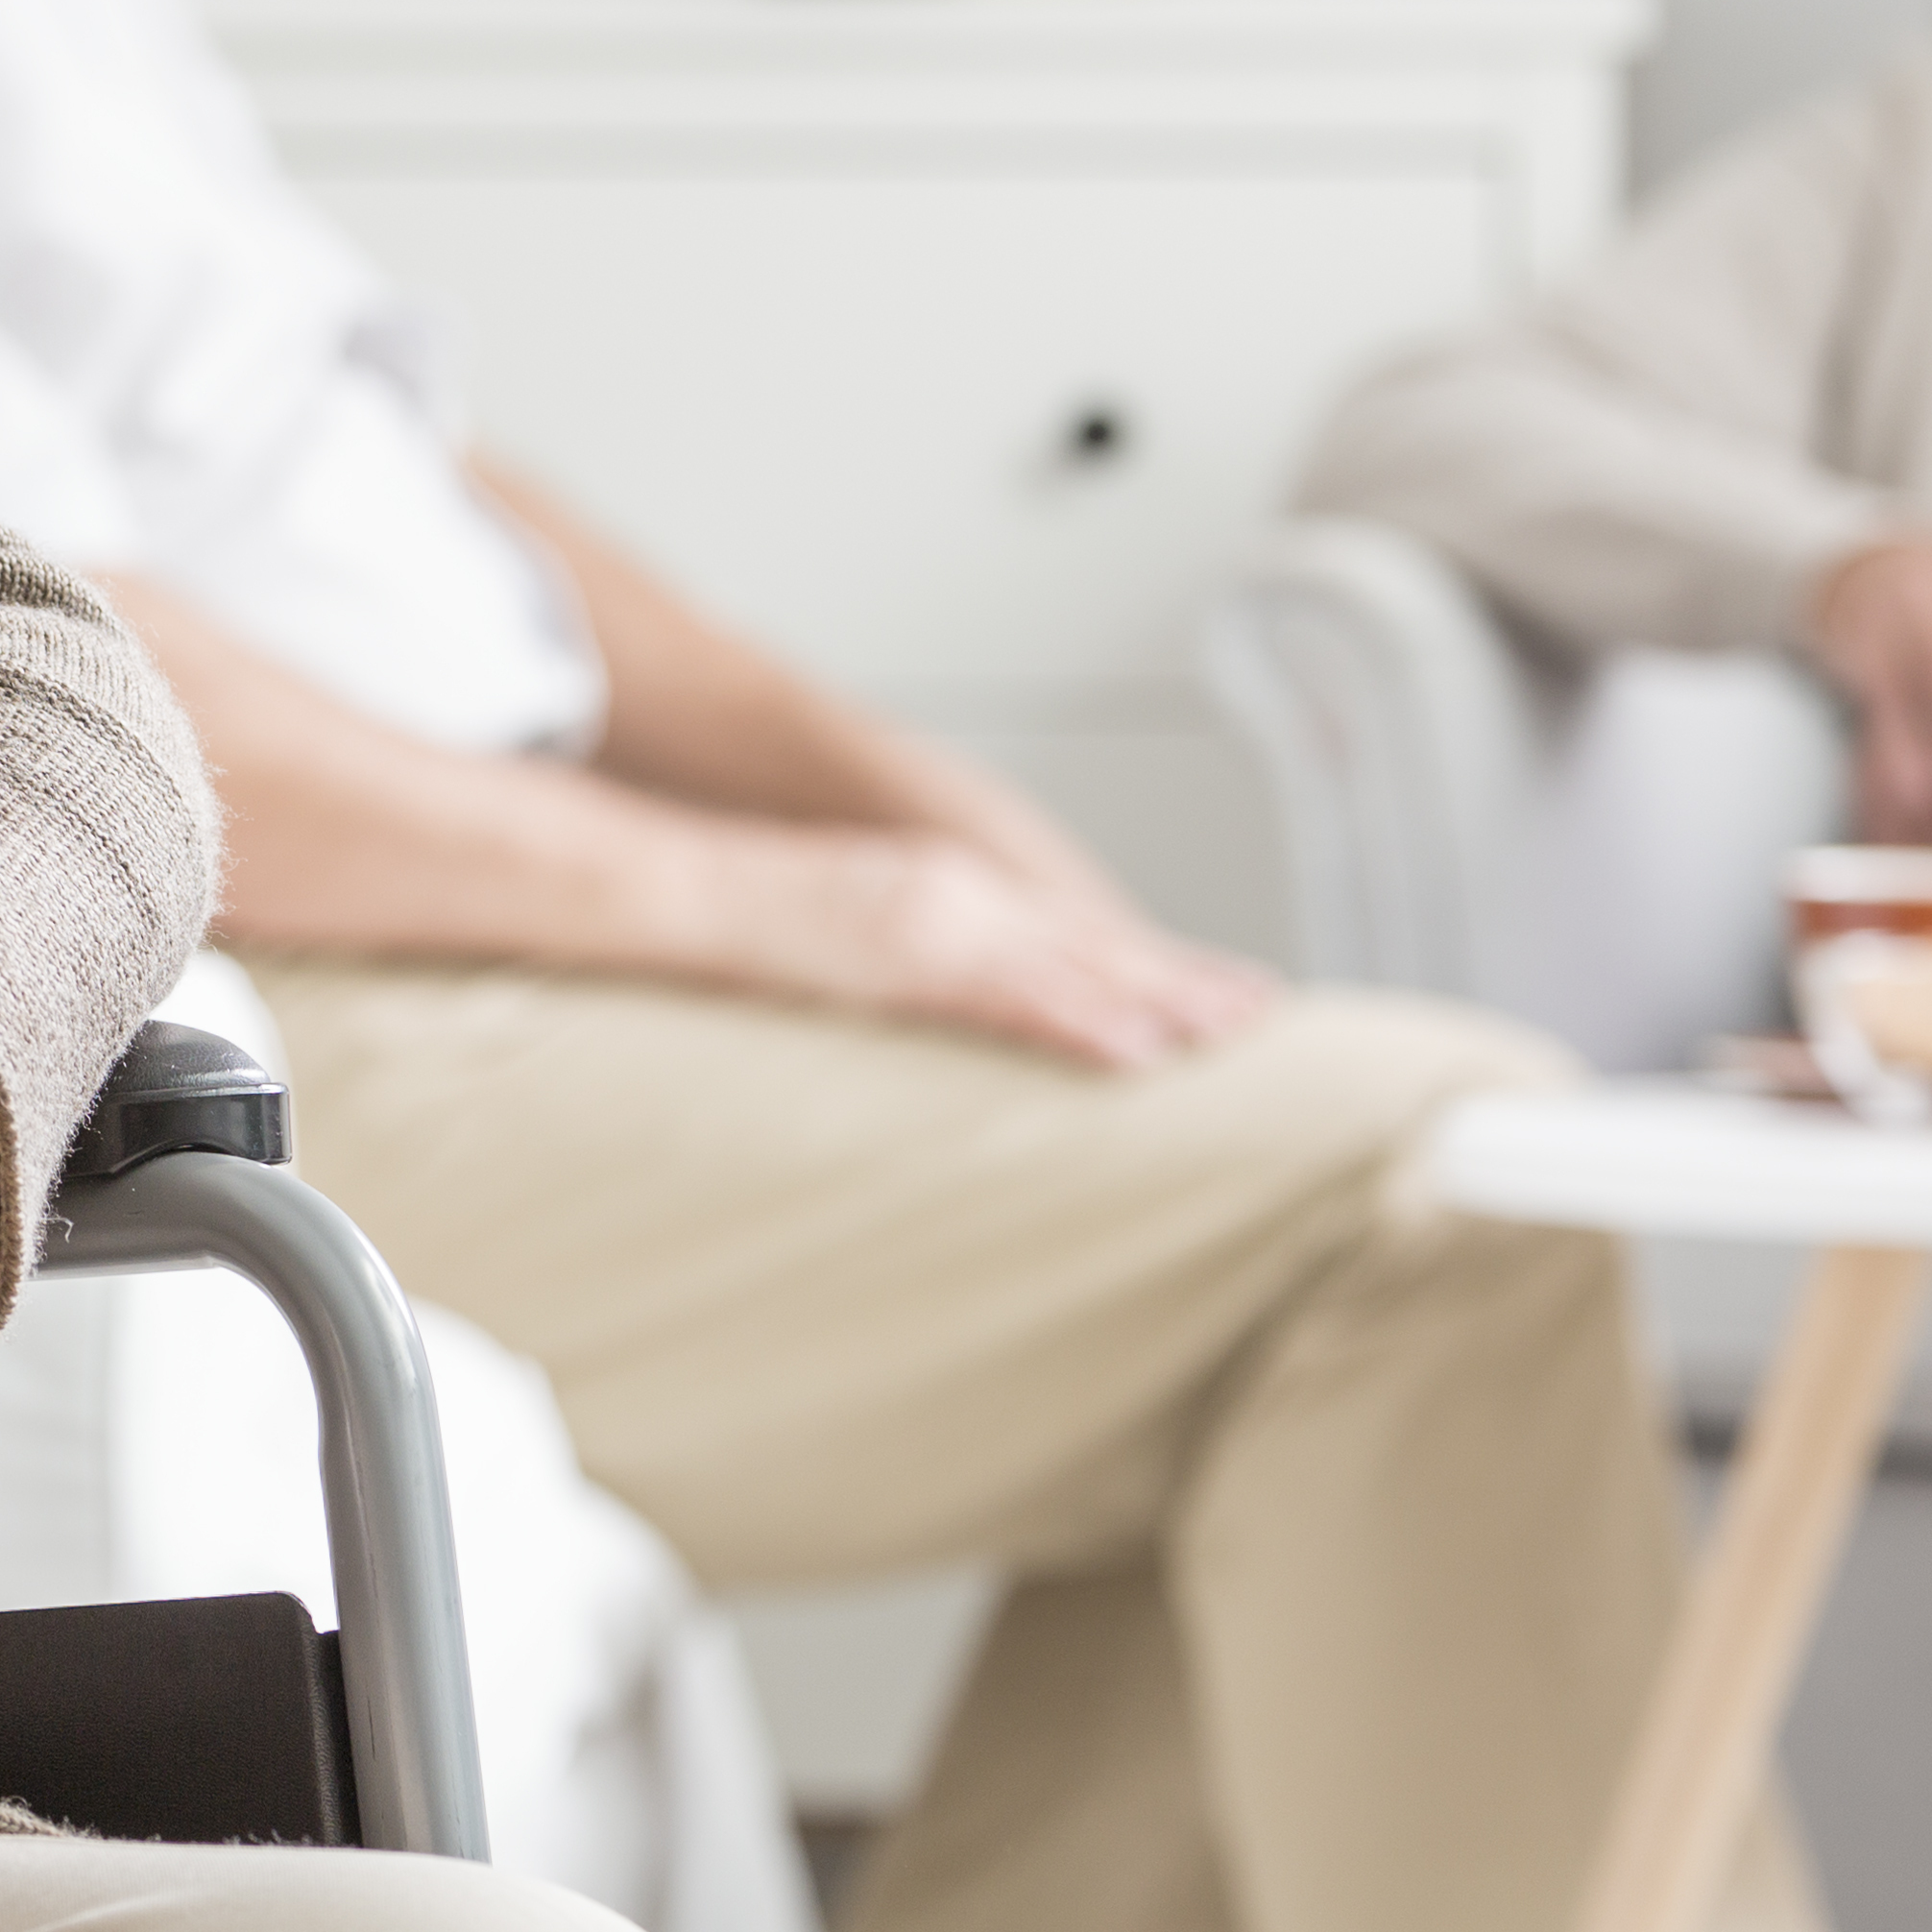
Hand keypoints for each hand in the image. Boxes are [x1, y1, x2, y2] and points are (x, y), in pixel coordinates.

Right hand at [741, 835, 1277, 1068]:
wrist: (668, 883)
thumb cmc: (737, 924)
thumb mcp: (841, 945)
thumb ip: (901, 972)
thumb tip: (933, 1015)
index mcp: (944, 890)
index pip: (1066, 928)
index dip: (1147, 959)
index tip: (1214, 990)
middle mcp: (957, 890)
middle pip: (1091, 938)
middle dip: (1182, 976)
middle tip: (1264, 1013)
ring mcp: (938, 915)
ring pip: (1074, 962)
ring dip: (1160, 998)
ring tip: (1233, 1034)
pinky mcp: (908, 950)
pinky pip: (1013, 993)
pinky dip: (1083, 1018)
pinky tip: (1137, 1048)